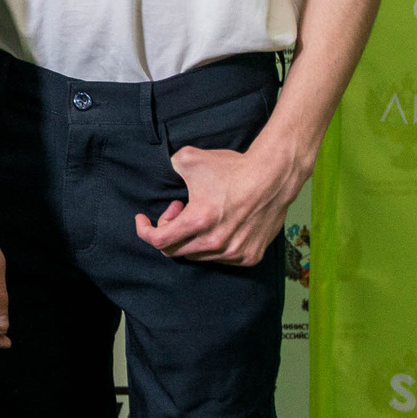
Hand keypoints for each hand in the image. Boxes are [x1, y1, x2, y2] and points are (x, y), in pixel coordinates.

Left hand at [135, 137, 306, 264]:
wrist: (273, 176)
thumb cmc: (232, 168)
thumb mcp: (190, 159)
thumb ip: (169, 167)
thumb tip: (164, 172)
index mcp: (198, 222)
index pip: (159, 241)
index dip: (145, 231)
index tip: (143, 220)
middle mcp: (215, 243)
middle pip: (175, 251)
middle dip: (168, 230)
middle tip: (177, 208)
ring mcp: (234, 253)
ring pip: (198, 256)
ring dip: (191, 237)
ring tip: (201, 213)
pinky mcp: (249, 256)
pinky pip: (220, 258)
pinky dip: (211, 245)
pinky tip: (218, 225)